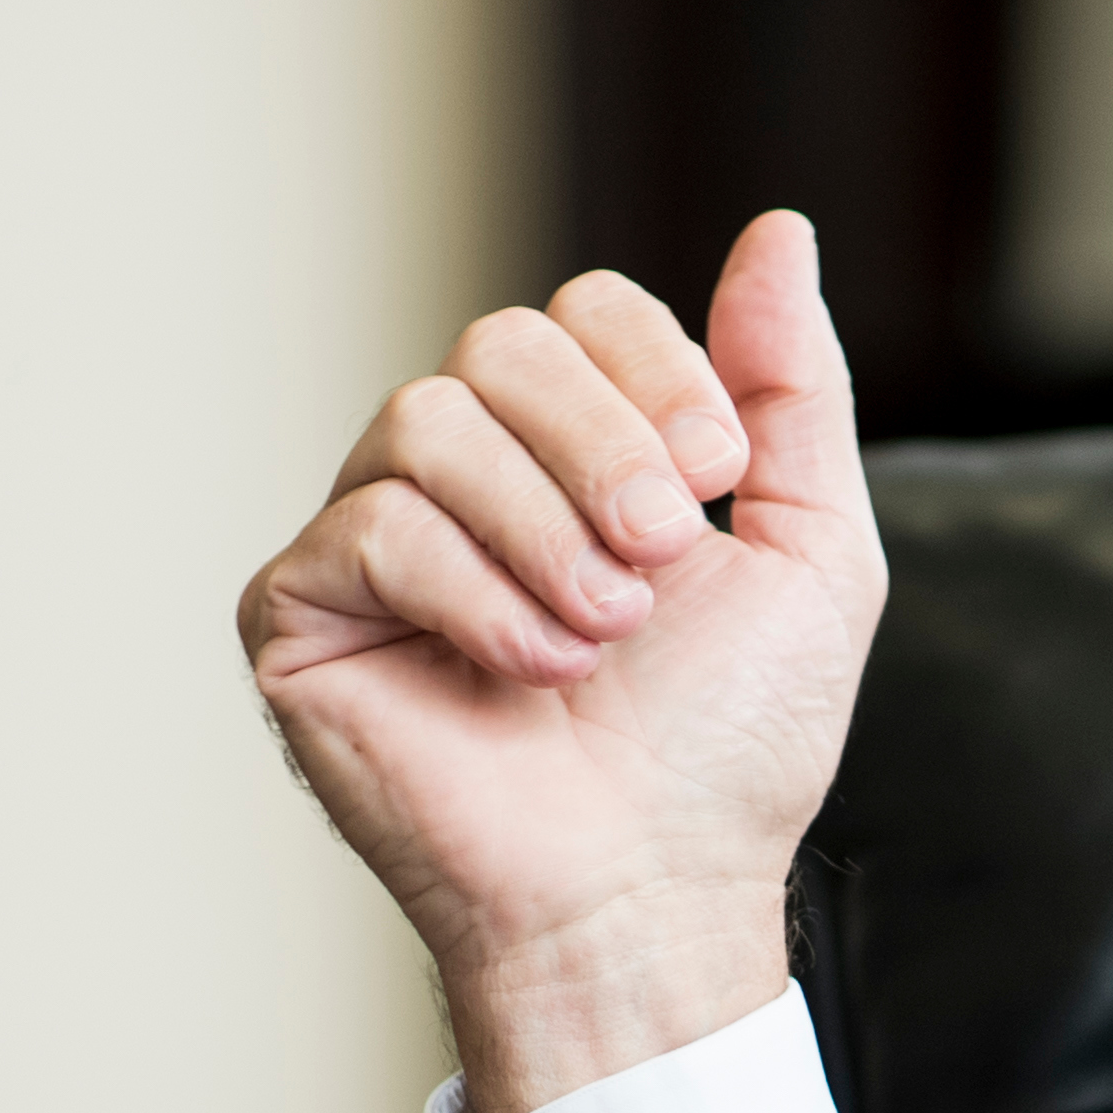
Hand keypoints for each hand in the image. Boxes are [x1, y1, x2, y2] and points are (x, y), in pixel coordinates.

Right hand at [242, 212, 884, 1112]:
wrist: (661, 884)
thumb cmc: (734, 739)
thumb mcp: (813, 544)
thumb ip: (794, 387)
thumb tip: (780, 227)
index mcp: (576, 446)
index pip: (583, 308)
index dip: (658, 371)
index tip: (723, 479)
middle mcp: (466, 472)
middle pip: (500, 342)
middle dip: (606, 446)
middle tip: (666, 558)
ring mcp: (372, 537)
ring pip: (425, 421)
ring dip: (549, 533)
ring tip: (605, 637)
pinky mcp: (300, 612)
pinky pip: (367, 527)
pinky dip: (474, 596)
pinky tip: (530, 674)